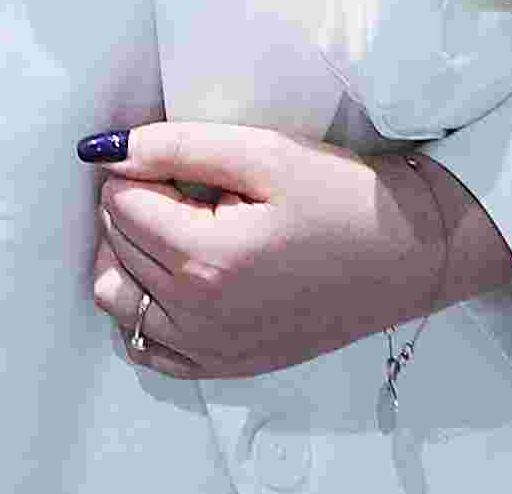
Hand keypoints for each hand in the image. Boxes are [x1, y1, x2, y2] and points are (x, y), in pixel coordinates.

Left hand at [85, 123, 489, 381]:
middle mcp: (199, 316)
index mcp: (207, 260)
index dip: (139, 170)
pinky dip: (143, 309)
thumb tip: (104, 151)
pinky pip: (146, 347)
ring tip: (172, 227)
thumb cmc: (342, 197)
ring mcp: (210, 350)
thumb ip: (174, 146)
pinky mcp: (225, 365)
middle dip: (135, 206)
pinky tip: (173, 276)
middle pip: (115, 246)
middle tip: (187, 188)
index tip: (180, 164)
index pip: (119, 204)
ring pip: (117, 299)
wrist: (408, 254)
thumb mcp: (263, 152)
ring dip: (127, 256)